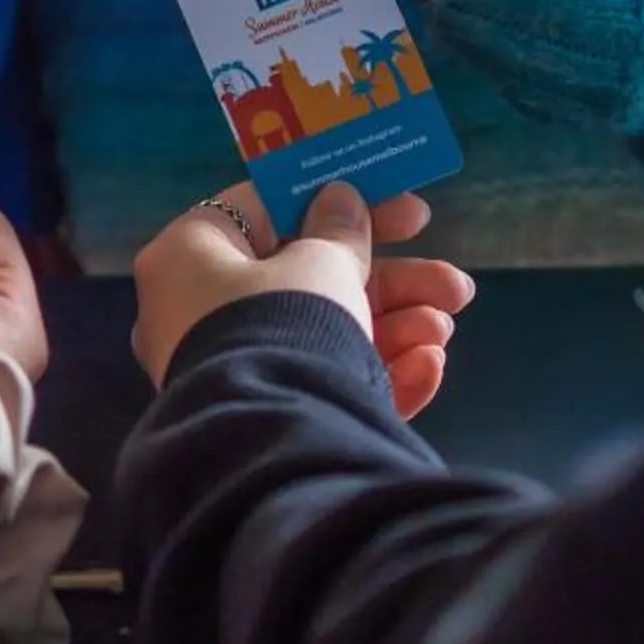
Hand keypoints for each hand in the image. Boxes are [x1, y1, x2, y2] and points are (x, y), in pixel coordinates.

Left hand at [132, 181, 472, 414]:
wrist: (275, 444)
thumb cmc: (285, 324)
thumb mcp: (320, 263)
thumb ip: (338, 230)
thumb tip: (339, 199)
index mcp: (189, 255)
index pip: (267, 211)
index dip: (341, 203)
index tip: (408, 215)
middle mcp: (198, 311)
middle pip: (310, 279)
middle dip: (393, 283)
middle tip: (454, 286)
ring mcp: (232, 368)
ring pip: (326, 334)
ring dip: (397, 328)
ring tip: (443, 331)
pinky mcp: (263, 418)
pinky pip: (322, 383)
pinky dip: (377, 373)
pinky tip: (430, 366)